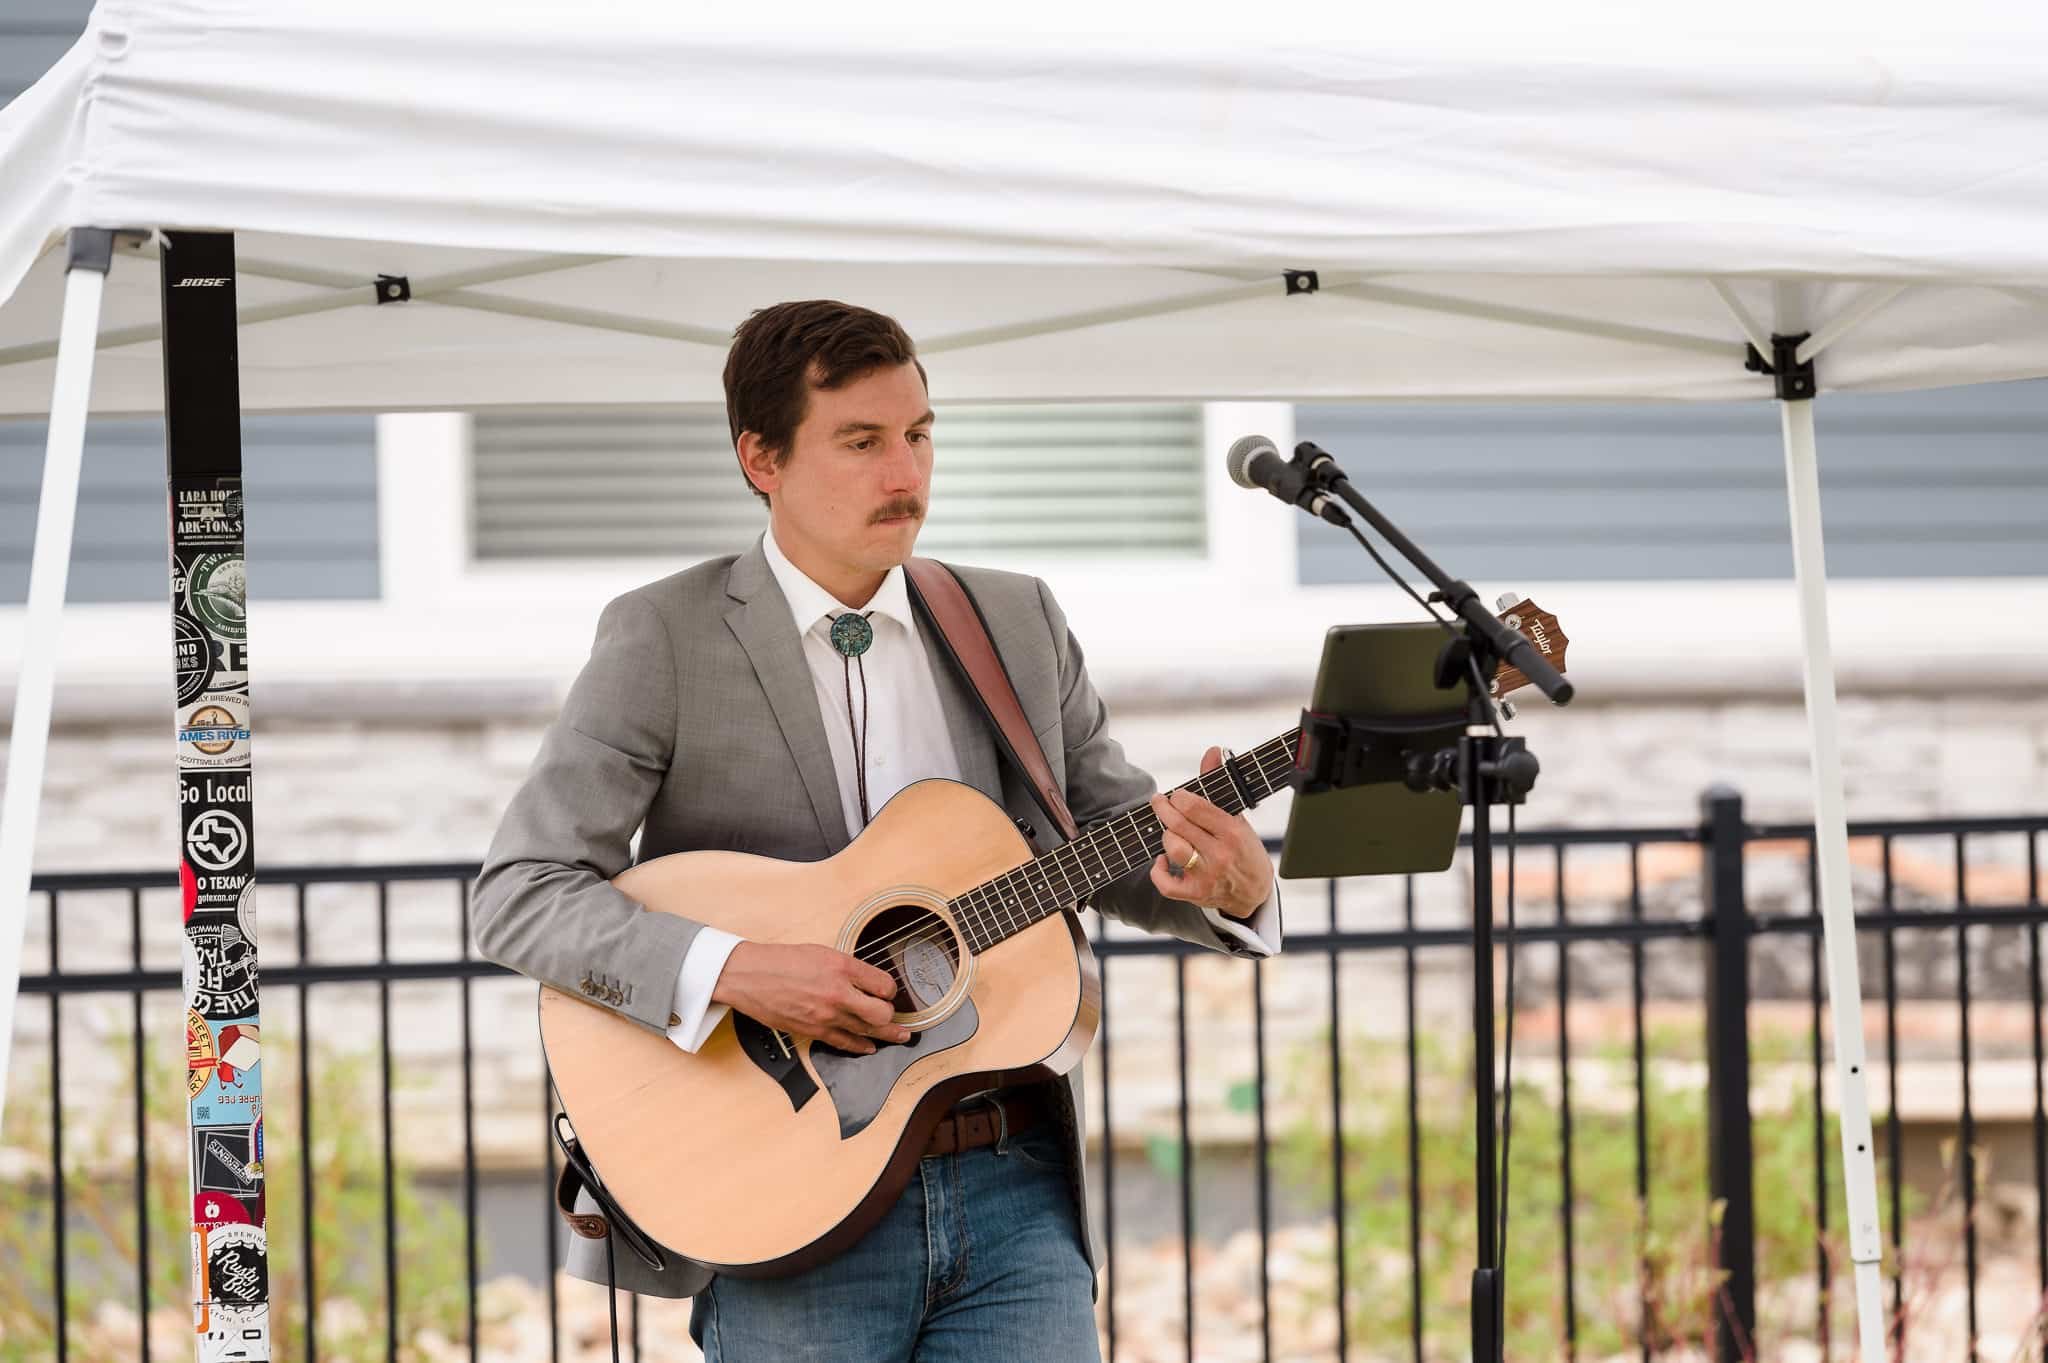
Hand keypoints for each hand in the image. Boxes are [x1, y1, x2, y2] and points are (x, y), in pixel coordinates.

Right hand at [709, 942, 911, 1053]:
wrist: (750, 976)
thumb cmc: (781, 961)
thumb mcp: (821, 953)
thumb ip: (847, 968)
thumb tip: (867, 981)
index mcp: (842, 967)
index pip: (884, 985)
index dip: (890, 990)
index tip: (888, 991)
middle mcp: (838, 993)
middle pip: (882, 1013)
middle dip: (892, 1015)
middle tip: (895, 1014)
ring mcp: (826, 1015)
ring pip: (867, 1031)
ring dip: (886, 1035)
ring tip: (900, 1036)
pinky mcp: (814, 1031)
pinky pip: (845, 1043)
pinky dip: (861, 1046)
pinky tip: (870, 1046)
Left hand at [1148, 745, 1273, 918]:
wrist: (1254, 892)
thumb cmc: (1244, 849)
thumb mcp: (1237, 816)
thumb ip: (1218, 783)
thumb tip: (1212, 751)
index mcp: (1233, 832)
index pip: (1195, 807)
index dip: (1179, 797)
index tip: (1177, 795)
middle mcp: (1220, 855)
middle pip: (1179, 825)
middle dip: (1164, 809)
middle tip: (1160, 802)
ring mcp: (1207, 876)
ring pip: (1173, 849)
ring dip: (1166, 836)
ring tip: (1171, 831)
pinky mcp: (1195, 893)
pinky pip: (1166, 884)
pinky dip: (1158, 871)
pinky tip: (1163, 859)